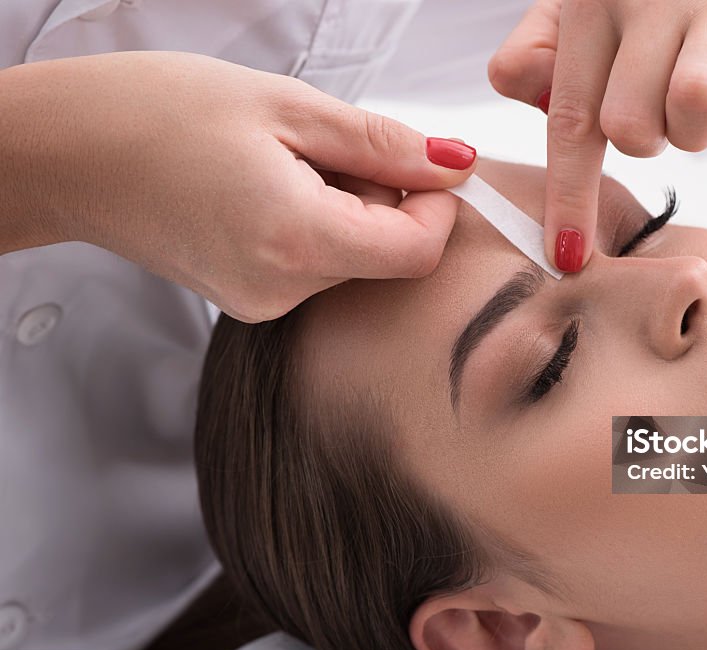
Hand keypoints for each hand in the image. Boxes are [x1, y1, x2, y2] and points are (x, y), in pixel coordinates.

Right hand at [0, 51, 476, 321]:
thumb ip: (382, 143)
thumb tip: (453, 163)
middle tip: (322, 148)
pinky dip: (315, 225)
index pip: (417, 253)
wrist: (69, 152)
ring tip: (280, 165)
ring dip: (344, 209)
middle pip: (386, 256)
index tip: (420, 164)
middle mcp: (281, 290)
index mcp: (297, 240)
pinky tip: (267, 190)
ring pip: (352, 260)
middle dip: (381, 198)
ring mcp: (262, 303)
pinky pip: (315, 265)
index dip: (436, 206)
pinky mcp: (248, 300)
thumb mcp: (286, 107)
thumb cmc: (155, 116)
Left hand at [488, 0, 706, 271]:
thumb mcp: (592, 16)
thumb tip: (517, 86)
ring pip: (693, 113)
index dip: (567, 196)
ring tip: (704, 97)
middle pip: (630, 129)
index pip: (569, 117)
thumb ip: (539, 52)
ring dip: (698, 132)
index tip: (567, 257)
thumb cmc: (658, 2)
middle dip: (646, 142)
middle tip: (662, 107)